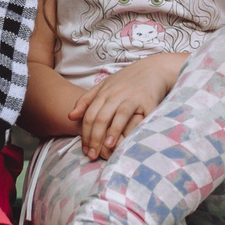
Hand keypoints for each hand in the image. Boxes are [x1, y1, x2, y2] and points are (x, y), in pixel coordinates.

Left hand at [67, 51, 183, 159]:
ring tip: (104, 149)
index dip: (85, 134)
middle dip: (94, 138)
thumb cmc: (128, 80)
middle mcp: (115, 94)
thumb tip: (71, 116)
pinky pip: (135, 116)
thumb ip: (87, 100)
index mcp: (104, 92)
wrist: (154, 68)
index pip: (89, 115)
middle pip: (100, 118)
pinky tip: (123, 140)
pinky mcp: (146, 101)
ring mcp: (130, 97)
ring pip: (115, 116)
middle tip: (92, 155)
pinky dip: (126, 128)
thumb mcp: (105, 86)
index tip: (85, 149)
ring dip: (108, 133)